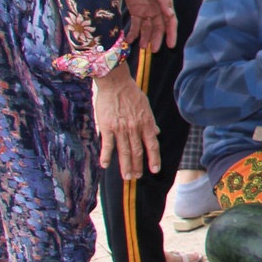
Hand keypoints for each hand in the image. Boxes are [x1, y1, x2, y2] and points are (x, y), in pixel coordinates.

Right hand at [92, 64, 159, 180]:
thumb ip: (150, 121)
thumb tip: (156, 132)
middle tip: (136, 177)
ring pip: (124, 151)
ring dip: (125, 166)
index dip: (154, 159)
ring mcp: (121, 128)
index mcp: (146, 123)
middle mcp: (135, 128)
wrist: (115, 83)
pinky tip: (105, 165)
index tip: (155, 170)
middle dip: (138, 166)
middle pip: (138, 151)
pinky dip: (106, 155)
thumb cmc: (131, 94)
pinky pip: (107, 144)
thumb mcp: (146, 106)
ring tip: (126, 177)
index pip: (152, 145)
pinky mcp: (107, 127)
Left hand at [125, 0, 175, 51]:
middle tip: (154, 50)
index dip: (171, 34)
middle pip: (158, 28)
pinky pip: (135, 25)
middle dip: (157, 39)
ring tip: (142, 47)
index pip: (170, 23)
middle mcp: (157, 11)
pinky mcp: (135, 12)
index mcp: (166, 6)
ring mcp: (146, 12)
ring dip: (145, 38)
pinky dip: (133, 33)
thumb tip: (171, 15)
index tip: (171, 45)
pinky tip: (130, 40)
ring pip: (147, 29)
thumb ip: (164, 2)